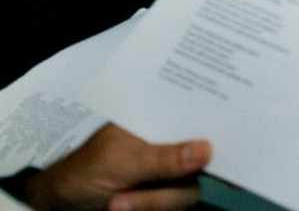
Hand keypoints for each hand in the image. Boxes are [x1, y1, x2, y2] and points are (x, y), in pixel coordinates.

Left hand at [23, 124, 208, 210]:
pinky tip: (121, 207)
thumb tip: (208, 149)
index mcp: (164, 122)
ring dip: (151, 203)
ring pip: (189, 192)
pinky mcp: (165, 197)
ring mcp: (171, 174)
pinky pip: (176, 206)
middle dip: (164, 188)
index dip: (216, 127)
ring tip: (116, 204)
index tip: (216, 147)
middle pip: (202, 164)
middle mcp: (175, 145)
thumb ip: (165, 158)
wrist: (62, 204)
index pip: (201, 117)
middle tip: (124, 199)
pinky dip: (150, 209)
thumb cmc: (86, 170)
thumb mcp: (123, 161)